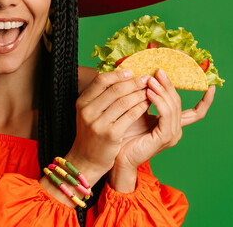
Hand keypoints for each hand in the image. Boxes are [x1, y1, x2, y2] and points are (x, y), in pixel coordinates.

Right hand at [65, 69, 150, 186]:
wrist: (86, 161)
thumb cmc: (92, 135)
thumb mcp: (89, 113)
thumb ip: (101, 97)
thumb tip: (121, 77)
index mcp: (82, 102)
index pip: (100, 80)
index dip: (118, 74)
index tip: (131, 72)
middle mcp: (88, 111)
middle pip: (115, 89)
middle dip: (134, 82)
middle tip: (146, 78)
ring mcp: (99, 123)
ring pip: (124, 101)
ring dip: (140, 94)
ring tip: (149, 90)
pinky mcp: (111, 135)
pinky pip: (130, 115)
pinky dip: (140, 107)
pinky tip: (147, 104)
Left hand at [109, 69, 215, 191]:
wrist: (118, 156)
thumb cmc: (126, 134)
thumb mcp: (139, 111)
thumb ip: (148, 98)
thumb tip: (150, 76)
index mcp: (173, 125)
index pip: (196, 113)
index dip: (206, 101)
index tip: (212, 87)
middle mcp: (176, 130)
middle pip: (179, 102)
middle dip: (170, 85)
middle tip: (159, 71)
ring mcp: (172, 135)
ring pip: (173, 107)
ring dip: (162, 91)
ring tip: (150, 79)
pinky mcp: (164, 138)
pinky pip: (166, 114)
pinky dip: (159, 101)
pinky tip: (149, 92)